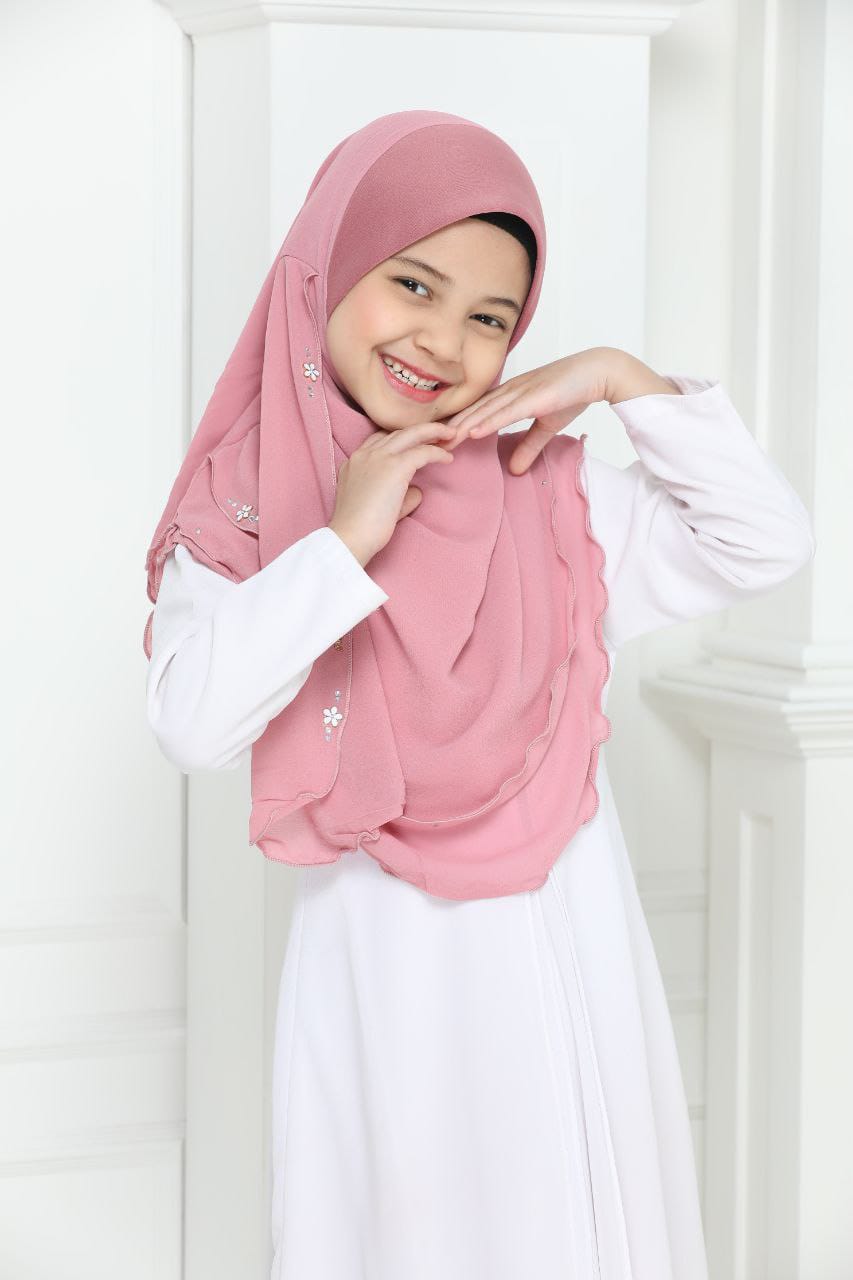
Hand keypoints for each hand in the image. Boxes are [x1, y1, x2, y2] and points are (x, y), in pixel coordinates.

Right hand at [328, 420, 455, 565]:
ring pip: (411, 433)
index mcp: (354, 462)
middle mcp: (365, 454)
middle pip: (396, 432)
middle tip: (439, 432)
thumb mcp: (376, 505)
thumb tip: (417, 491)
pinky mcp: (395, 467)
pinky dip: (437, 453)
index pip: (379, 440)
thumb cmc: (359, 530)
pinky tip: (448, 458)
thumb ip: (397, 495)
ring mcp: (379, 458)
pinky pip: (423, 452)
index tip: (417, 442)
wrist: (350, 537)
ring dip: (433, 432)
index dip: (400, 439)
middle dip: (419, 429)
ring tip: (450, 435)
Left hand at [443, 348, 610, 473]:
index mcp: (510, 395)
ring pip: (485, 411)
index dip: (456, 425)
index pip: (477, 411)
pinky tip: (472, 431)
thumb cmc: (572, 393)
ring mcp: (521, 391)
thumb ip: (529, 447)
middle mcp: (510, 390)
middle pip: (474, 411)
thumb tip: (514, 471)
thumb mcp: (546, 427)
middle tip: (427, 444)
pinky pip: (507, 411)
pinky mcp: (535, 396)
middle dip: (451, 428)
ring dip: (463, 426)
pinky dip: (489, 421)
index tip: (436, 441)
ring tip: (442, 441)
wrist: (598, 372)